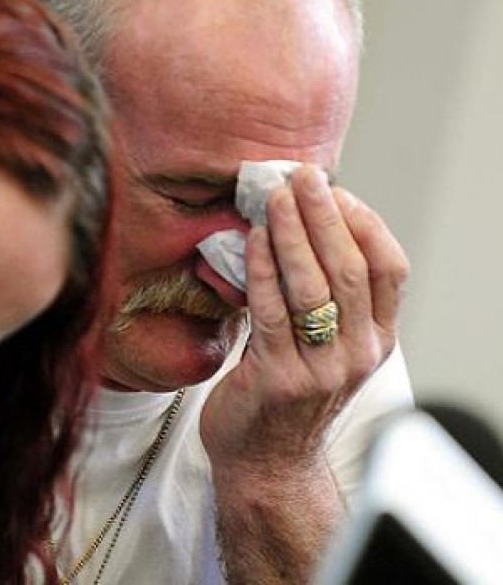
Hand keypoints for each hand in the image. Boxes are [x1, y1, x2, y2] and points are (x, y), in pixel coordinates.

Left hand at [201, 165, 408, 477]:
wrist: (265, 463)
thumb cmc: (287, 393)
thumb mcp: (323, 345)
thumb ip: (322, 296)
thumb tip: (300, 224)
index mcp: (376, 340)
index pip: (389, 269)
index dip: (363, 223)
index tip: (334, 189)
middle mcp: (358, 354)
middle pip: (352, 269)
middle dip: (325, 216)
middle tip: (303, 176)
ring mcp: (321, 369)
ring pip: (315, 287)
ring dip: (292, 235)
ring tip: (274, 197)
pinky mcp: (278, 379)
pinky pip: (271, 312)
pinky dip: (262, 270)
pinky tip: (250, 240)